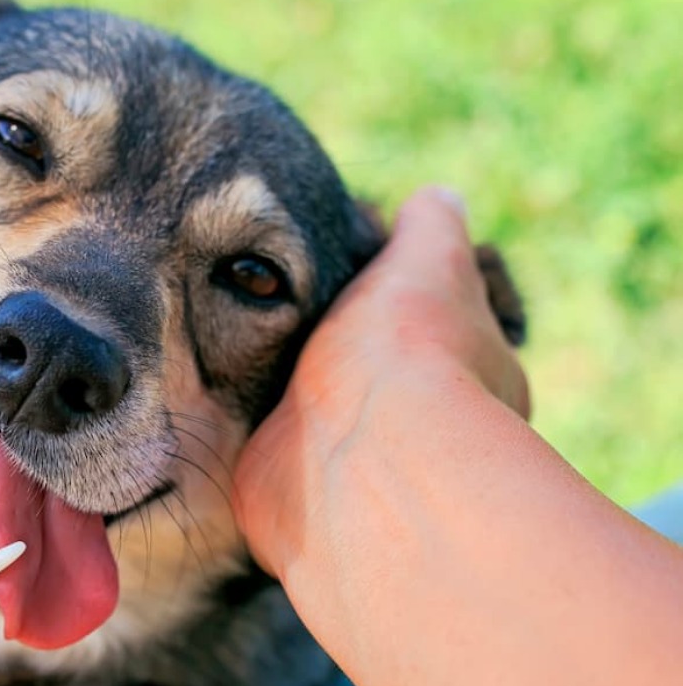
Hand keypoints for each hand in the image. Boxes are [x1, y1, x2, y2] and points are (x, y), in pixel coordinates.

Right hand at [233, 186, 528, 576]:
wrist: (355, 461)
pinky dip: (247, 425)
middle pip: (376, 371)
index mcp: (469, 370)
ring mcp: (350, 463)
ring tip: (235, 331)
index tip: (356, 268)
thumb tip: (436, 197)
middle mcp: (419, 427)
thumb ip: (432, 227)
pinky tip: (217, 383)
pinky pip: (265, 449)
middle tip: (282, 298)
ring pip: (319, 410)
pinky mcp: (287, 488)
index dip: (404, 296)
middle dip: (340, 342)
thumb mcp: (430, 259)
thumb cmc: (404, 353)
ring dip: (287, 384)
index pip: (439, 325)